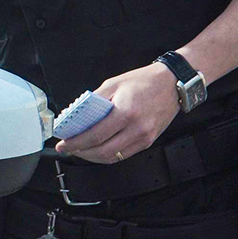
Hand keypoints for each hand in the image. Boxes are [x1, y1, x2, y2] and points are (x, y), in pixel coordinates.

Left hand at [55, 63, 179, 163]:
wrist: (173, 83)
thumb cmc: (144, 81)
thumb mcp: (113, 83)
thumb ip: (94, 100)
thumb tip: (76, 115)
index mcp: (126, 112)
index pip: (95, 135)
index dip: (76, 143)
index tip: (64, 144)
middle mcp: (137, 128)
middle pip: (103, 151)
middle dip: (81, 153)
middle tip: (69, 149)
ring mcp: (144, 137)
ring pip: (113, 157)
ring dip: (93, 157)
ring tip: (81, 150)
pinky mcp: (148, 141)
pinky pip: (124, 155)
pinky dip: (108, 155)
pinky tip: (98, 150)